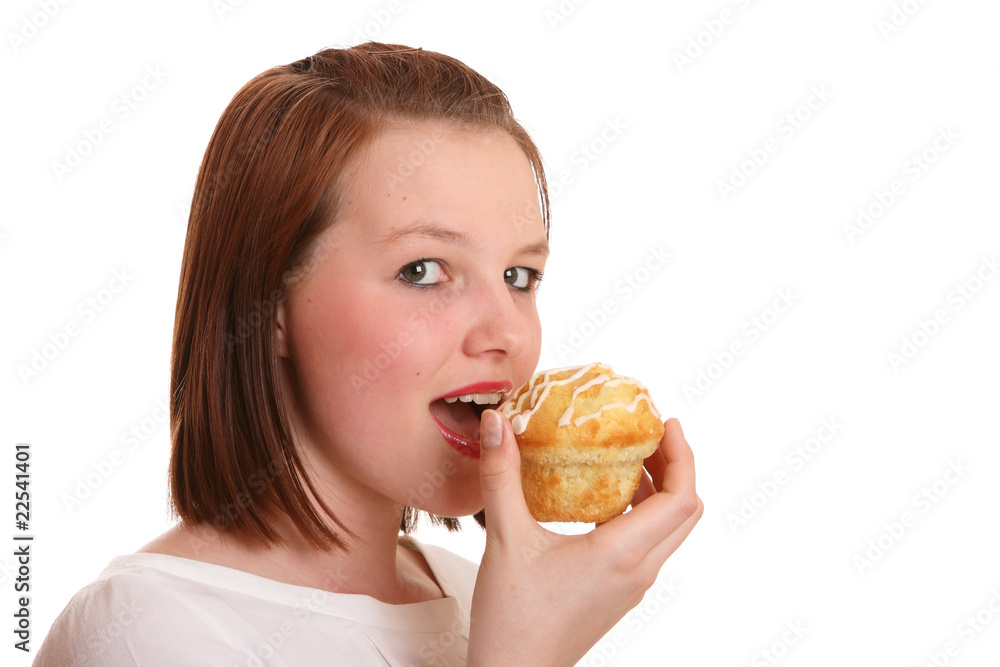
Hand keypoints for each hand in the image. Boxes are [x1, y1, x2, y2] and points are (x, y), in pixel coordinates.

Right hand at [467, 411, 702, 666]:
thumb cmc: (512, 619)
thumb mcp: (506, 539)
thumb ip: (502, 477)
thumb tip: (496, 425)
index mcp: (621, 554)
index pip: (681, 499)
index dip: (683, 455)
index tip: (665, 423)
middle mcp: (638, 571)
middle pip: (684, 512)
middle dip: (676, 467)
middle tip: (649, 434)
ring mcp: (631, 585)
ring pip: (668, 530)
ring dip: (659, 491)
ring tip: (626, 458)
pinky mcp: (618, 594)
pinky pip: (647, 546)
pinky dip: (641, 514)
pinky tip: (602, 499)